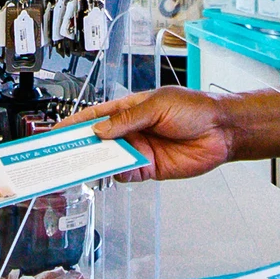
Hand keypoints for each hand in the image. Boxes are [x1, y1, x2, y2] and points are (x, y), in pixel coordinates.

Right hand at [80, 87, 237, 178]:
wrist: (221, 130)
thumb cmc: (195, 108)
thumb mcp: (158, 105)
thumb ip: (127, 119)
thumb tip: (100, 129)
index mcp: (130, 108)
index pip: (96, 115)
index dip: (75, 122)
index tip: (58, 130)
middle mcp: (132, 130)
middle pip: (99, 140)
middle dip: (82, 146)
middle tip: (65, 152)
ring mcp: (140, 149)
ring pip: (110, 159)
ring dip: (99, 161)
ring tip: (88, 162)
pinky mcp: (150, 168)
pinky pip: (127, 173)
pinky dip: (119, 173)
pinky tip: (117, 169)